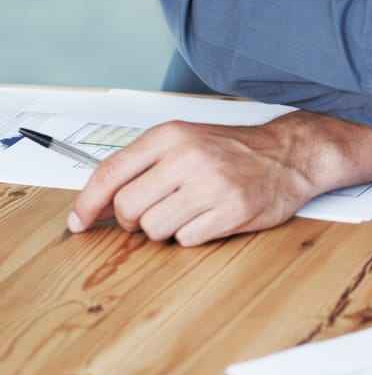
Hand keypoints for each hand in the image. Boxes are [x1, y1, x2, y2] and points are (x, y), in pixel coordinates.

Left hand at [67, 111, 371, 245]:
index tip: (78, 222)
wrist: (291, 154)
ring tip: (191, 210)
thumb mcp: (185, 140)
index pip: (110, 173)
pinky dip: (194, 234)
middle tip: (153, 213)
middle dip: (134, 220)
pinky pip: (186, 239)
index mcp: (171, 136)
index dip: (87, 203)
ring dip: (166, 228)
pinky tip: (212, 216)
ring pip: (154, 229)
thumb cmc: (233, 150)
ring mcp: (211, 185)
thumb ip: (142, 165)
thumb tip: (94, 204)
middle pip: (127, 208)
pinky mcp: (231, 211)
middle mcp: (188, 157)